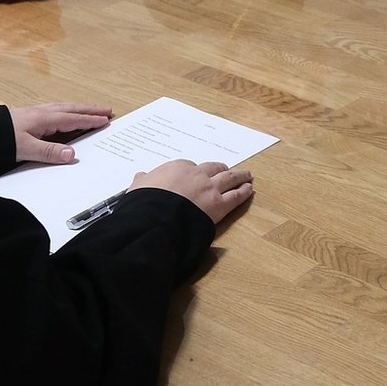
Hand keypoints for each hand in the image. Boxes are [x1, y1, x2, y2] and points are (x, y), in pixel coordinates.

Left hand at [8, 102, 111, 163]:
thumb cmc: (1, 139)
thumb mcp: (26, 149)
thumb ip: (49, 151)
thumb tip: (72, 154)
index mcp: (45, 119)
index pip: (73, 119)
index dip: (90, 120)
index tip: (106, 119)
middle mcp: (42, 113)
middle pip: (71, 109)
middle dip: (89, 109)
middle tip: (106, 109)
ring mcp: (34, 113)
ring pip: (62, 107)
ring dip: (78, 108)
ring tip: (89, 109)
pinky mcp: (27, 115)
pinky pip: (53, 110)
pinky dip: (64, 110)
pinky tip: (61, 114)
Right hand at [131, 159, 254, 225]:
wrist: (156, 217)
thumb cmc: (143, 203)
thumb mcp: (137, 189)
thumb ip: (142, 181)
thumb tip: (140, 176)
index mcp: (176, 168)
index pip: (189, 168)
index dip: (194, 173)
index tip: (196, 176)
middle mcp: (196, 174)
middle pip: (213, 168)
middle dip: (221, 169)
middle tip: (227, 170)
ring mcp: (209, 188)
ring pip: (229, 178)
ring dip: (239, 176)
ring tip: (247, 175)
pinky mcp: (218, 205)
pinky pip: (235, 196)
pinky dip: (243, 192)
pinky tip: (249, 189)